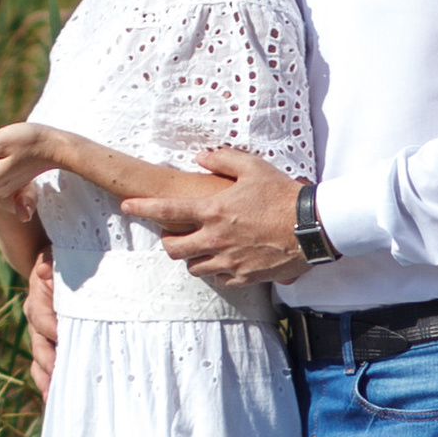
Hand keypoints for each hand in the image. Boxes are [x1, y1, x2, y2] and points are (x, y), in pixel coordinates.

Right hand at [26, 247, 57, 395]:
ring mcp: (42, 335)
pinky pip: (44, 368)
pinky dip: (48, 383)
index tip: (61, 337)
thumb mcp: (61, 257)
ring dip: (46, 379)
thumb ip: (52, 262)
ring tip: (53, 397)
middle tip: (58, 374)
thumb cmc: (68, 261)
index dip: (49, 327)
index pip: (40, 315)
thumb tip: (44, 268)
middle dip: (47, 361)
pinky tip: (55, 399)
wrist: (64, 268)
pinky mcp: (50, 347)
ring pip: (39, 360)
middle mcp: (36, 318)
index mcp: (38, 297)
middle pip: (38, 344)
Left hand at [119, 146, 305, 287]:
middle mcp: (214, 240)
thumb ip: (222, 159)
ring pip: (193, 268)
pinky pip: (218, 279)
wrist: (311, 227)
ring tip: (204, 246)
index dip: (141, 208)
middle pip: (172, 249)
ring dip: (193, 257)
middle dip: (168, 241)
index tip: (126, 206)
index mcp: (212, 212)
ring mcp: (228, 261)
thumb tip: (200, 157)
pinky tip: (226, 260)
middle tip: (177, 234)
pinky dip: (216, 271)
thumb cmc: (282, 194)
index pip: (165, 212)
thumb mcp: (253, 167)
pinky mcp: (243, 277)